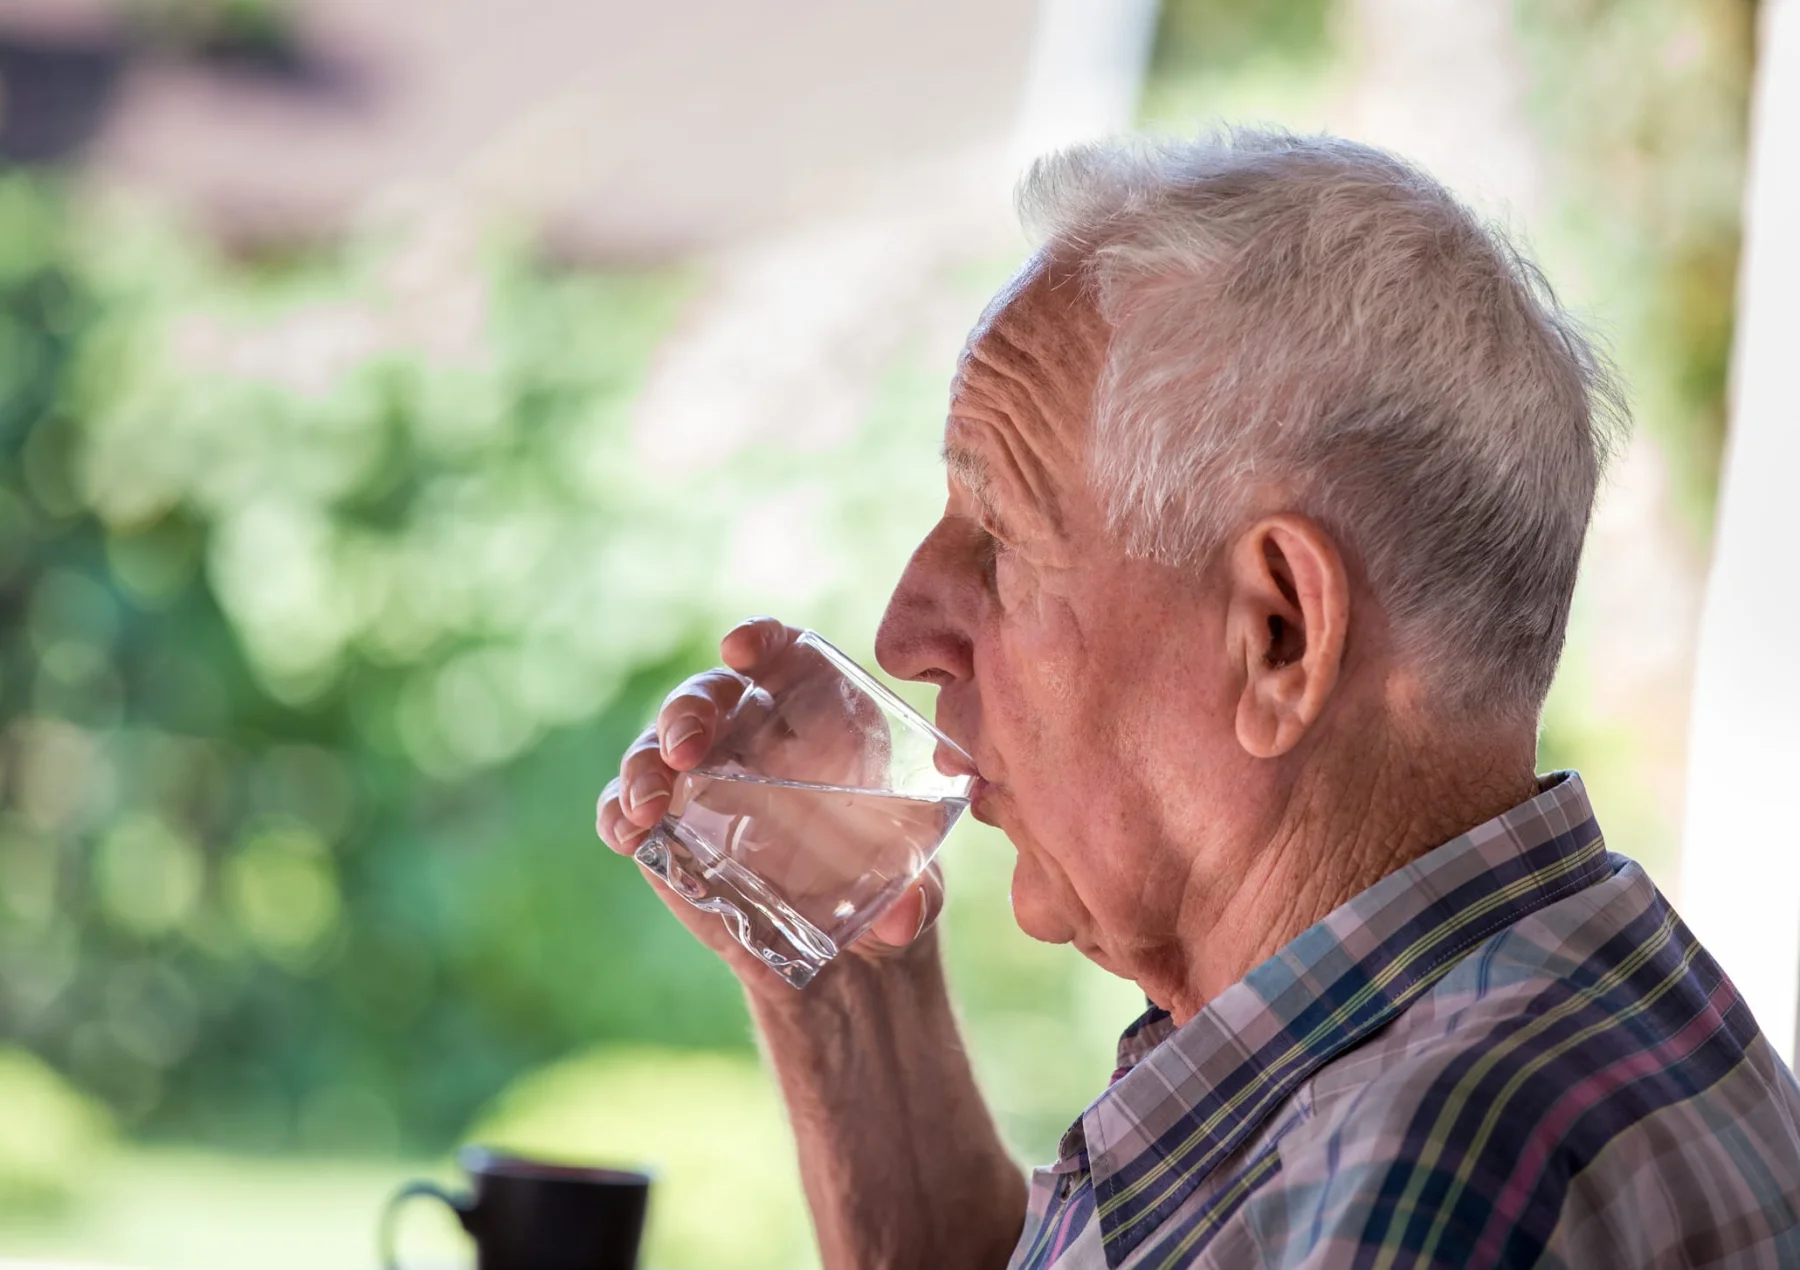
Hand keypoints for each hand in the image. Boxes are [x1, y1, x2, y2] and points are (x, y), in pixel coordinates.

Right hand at [596, 617, 944, 992]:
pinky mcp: (668, 833)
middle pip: (709, 695)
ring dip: (644, 765)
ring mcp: (703, 783)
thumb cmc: (890, 891)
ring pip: (656, 747)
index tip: (743, 650)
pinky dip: (617, 813)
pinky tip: (625, 831)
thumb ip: (917, 898)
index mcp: (820, 719)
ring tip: (646, 804)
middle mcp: (754, 737)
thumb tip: (904, 918)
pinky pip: (628, 808)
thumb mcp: (919, 893)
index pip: (783, 653)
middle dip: (688, 711)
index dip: (761, 640)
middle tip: (684, 749)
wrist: (846, 956)